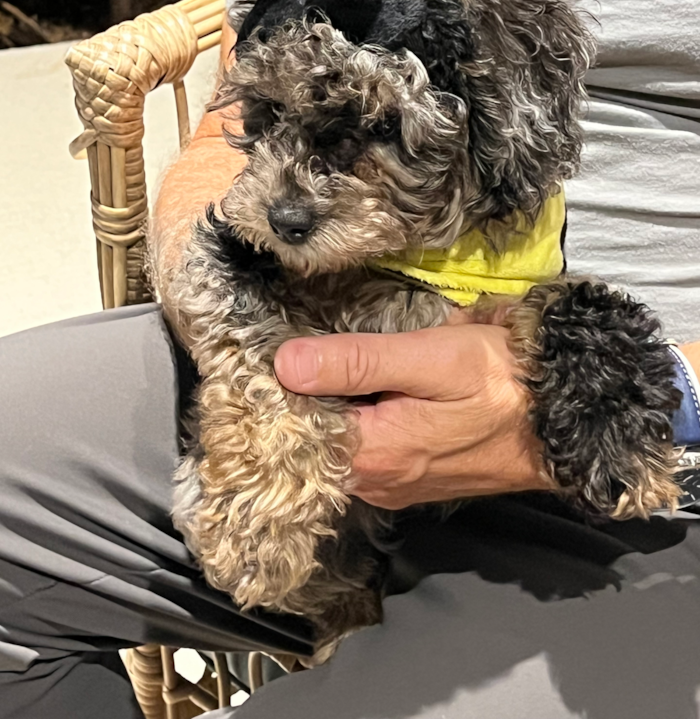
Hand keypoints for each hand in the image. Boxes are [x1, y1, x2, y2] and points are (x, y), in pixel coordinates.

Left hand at [274, 319, 551, 508]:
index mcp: (372, 457)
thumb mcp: (429, 359)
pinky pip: (367, 447)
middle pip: (314, 439)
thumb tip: (284, 364)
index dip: (276, 392)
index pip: (294, 430)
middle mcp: (376, 483)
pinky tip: (358, 387)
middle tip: (285, 349)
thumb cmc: (502, 383)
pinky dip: (357, 418)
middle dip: (300, 398)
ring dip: (330, 406)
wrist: (570, 417)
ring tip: (317, 361)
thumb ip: (356, 363)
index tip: (262, 355)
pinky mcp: (414, 476)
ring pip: (340, 442)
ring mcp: (395, 484)